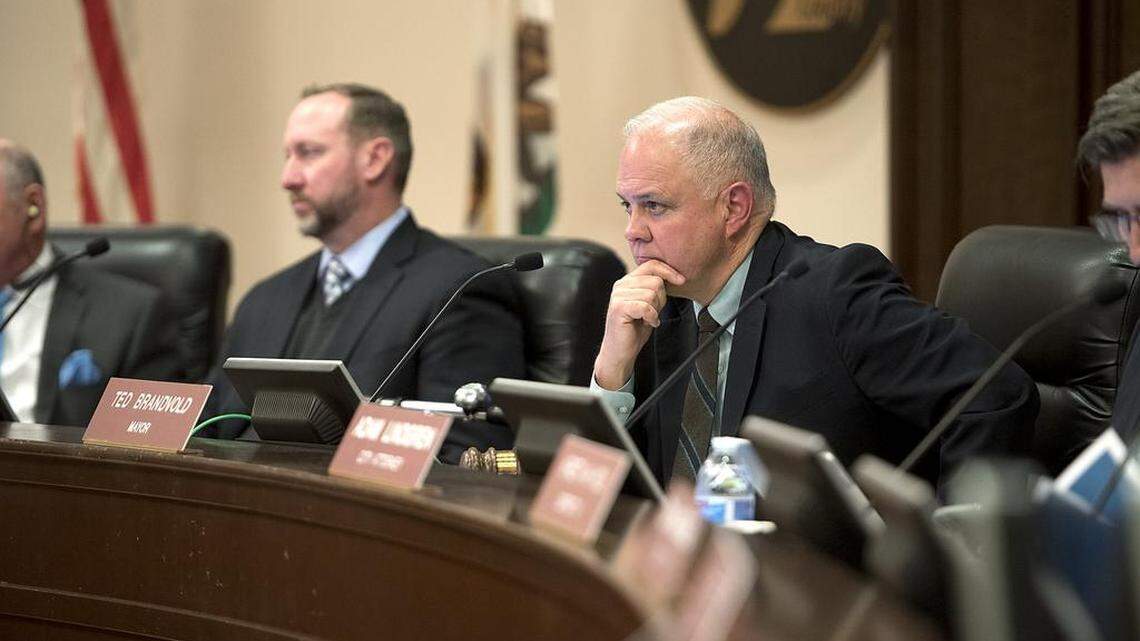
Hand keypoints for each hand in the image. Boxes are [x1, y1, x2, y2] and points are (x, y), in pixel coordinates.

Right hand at [593, 260, 684, 388]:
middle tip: (653, 313)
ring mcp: (618, 296)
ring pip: (652, 294)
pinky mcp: (619, 308)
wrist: (620, 352)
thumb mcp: (648, 304)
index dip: (669, 271)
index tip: (681, 281)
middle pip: (655, 281)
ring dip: (656, 310)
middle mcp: (621, 285)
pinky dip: (651, 317)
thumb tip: (674, 277)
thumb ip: (654, 289)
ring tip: (648, 319)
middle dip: (661, 299)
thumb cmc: (635, 329)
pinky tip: (647, 323)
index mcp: (627, 281)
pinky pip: (646, 307)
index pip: (651, 265)